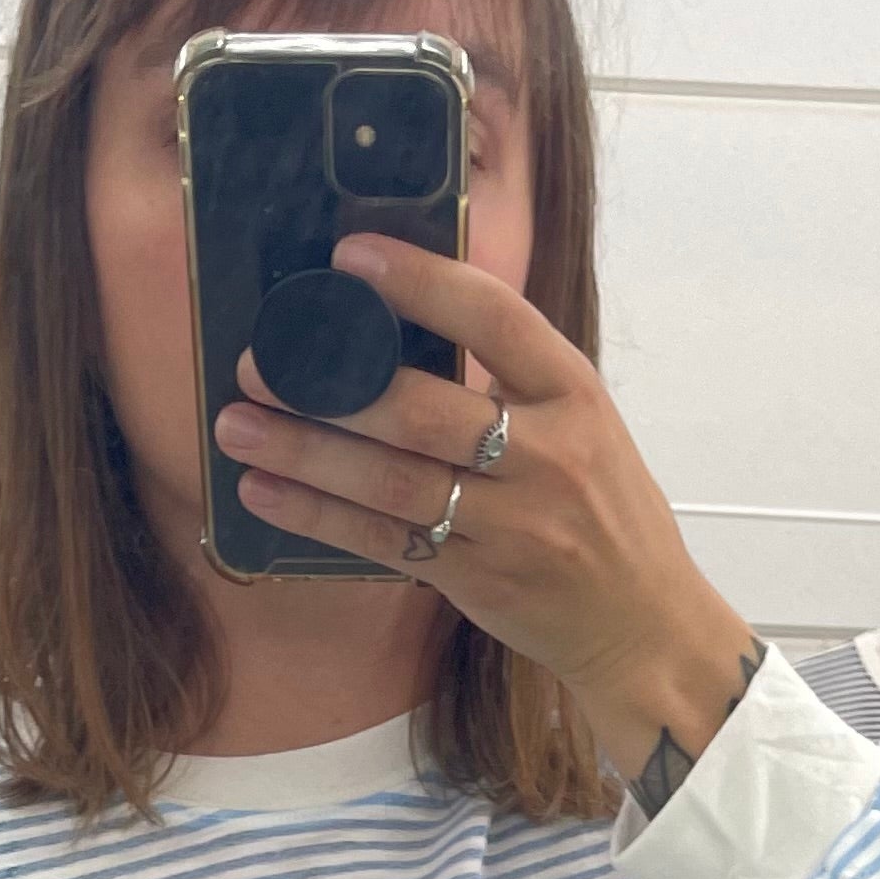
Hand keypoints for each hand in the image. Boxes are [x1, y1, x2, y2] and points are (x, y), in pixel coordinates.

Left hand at [210, 231, 761, 792]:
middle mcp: (545, 454)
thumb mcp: (580, 421)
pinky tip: (266, 496)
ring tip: (238, 428)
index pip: (492, 315)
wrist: (641, 622)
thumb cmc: (602, 509)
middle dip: (329, 385)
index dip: (419, 282)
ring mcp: (510, 524)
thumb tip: (398, 327)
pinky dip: (318, 518)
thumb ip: (509, 377)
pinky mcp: (476, 580)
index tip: (350, 256)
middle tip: (257, 363)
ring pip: (391, 483)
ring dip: (304, 454)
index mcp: (573, 391)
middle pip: (421, 410)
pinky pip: (384, 543)